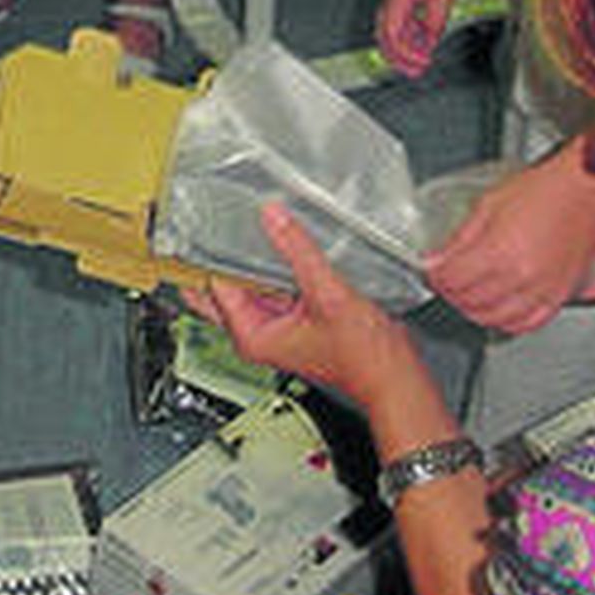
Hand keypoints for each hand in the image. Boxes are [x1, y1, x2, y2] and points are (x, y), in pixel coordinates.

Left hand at [184, 203, 420, 414]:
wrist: (393, 378)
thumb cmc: (363, 358)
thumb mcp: (329, 294)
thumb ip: (299, 251)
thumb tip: (273, 217)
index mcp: (251, 334)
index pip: (213, 285)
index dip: (207, 255)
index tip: (201, 225)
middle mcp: (256, 331)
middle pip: (221, 286)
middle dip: (218, 256)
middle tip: (214, 217)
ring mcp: (274, 324)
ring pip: (247, 283)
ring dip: (247, 259)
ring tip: (247, 221)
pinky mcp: (293, 315)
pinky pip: (270, 284)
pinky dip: (271, 266)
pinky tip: (277, 241)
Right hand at [375, 0, 470, 78]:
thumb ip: (435, 19)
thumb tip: (430, 41)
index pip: (392, 35)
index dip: (405, 53)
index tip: (421, 63)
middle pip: (386, 33)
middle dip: (398, 55)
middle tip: (412, 71)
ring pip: (394, 25)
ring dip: (405, 44)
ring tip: (418, 59)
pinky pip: (404, 14)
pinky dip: (412, 30)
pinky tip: (424, 37)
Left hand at [425, 139, 594, 332]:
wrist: (585, 192)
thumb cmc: (544, 191)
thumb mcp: (488, 205)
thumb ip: (460, 238)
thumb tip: (436, 258)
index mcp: (501, 251)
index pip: (453, 279)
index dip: (434, 276)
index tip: (430, 270)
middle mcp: (523, 277)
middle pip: (470, 301)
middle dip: (449, 293)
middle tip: (444, 281)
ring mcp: (543, 290)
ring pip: (495, 319)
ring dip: (472, 310)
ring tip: (464, 294)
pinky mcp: (559, 296)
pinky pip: (527, 324)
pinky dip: (505, 322)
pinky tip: (496, 310)